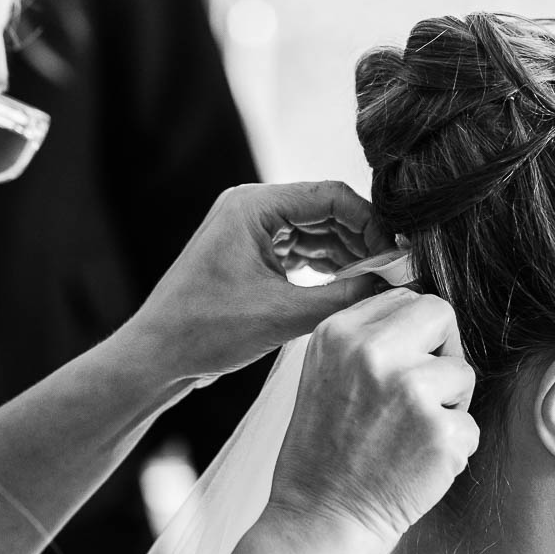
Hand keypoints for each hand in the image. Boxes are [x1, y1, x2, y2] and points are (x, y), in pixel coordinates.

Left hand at [117, 182, 398, 385]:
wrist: (156, 357)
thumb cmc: (205, 331)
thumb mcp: (284, 315)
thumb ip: (344, 297)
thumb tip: (394, 285)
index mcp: (253, 205)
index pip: (330, 196)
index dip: (370, 223)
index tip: (398, 254)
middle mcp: (251, 208)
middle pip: (325, 211)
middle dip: (362, 240)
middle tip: (395, 272)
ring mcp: (249, 231)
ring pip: (314, 233)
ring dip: (347, 256)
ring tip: (378, 284)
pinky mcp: (249, 255)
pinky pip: (299, 251)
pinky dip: (326, 268)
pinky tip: (350, 288)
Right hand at [265, 289, 479, 547]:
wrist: (320, 518)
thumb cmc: (325, 450)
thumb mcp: (323, 372)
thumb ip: (366, 337)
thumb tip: (421, 313)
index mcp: (338, 333)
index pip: (406, 298)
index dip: (415, 334)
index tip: (402, 367)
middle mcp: (371, 352)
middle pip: (441, 314)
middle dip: (441, 351)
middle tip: (419, 394)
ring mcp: (409, 390)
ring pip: (463, 372)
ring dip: (448, 405)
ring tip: (409, 435)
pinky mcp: (440, 431)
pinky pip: (470, 425)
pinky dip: (451, 449)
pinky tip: (415, 464)